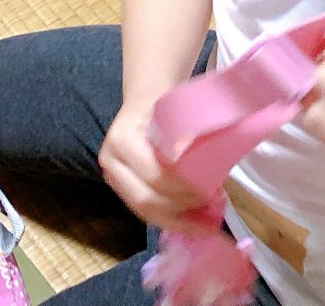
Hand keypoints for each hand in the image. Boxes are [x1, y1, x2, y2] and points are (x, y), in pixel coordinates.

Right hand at [99, 97, 213, 232]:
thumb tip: (195, 159)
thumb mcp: (176, 110)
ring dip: (178, 222)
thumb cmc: (163, 103)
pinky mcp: (123, 190)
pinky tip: (194, 223)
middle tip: (213, 210)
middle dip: (181, 209)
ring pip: (144, 212)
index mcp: (122, 140)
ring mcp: (114, 178)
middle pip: (144, 200)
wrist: (145, 101)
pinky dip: (172, 220)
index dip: (183, 188)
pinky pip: (146, 212)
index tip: (212, 189)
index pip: (154, 175)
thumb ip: (185, 134)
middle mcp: (111, 162)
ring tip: (207, 223)